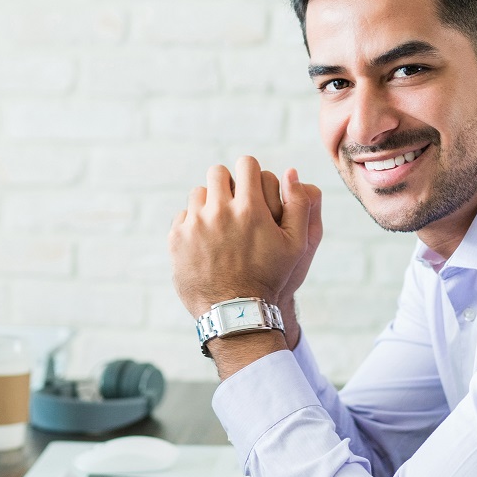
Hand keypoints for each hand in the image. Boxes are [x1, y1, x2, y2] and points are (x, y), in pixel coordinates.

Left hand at [168, 155, 318, 325]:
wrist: (236, 312)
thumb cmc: (270, 277)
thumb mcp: (296, 244)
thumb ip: (299, 204)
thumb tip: (290, 171)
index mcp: (250, 208)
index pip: (246, 164)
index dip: (250, 172)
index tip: (251, 186)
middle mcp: (219, 211)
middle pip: (218, 173)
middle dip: (227, 184)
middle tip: (234, 203)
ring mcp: (194, 224)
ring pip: (198, 193)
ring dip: (209, 203)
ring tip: (220, 225)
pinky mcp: (177, 238)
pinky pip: (183, 216)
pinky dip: (193, 224)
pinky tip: (206, 242)